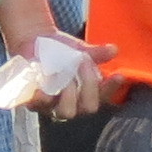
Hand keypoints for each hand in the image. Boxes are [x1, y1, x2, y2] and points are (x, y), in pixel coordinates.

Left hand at [0, 25, 118, 117]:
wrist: (33, 39)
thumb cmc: (60, 49)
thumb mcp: (79, 49)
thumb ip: (96, 53)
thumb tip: (113, 50)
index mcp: (85, 94)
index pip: (103, 98)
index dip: (111, 88)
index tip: (118, 74)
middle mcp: (71, 105)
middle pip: (87, 108)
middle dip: (89, 87)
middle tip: (84, 63)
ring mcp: (51, 106)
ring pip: (66, 111)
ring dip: (69, 93)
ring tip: (63, 73)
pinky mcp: (32, 101)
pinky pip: (39, 103)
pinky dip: (42, 94)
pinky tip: (43, 81)